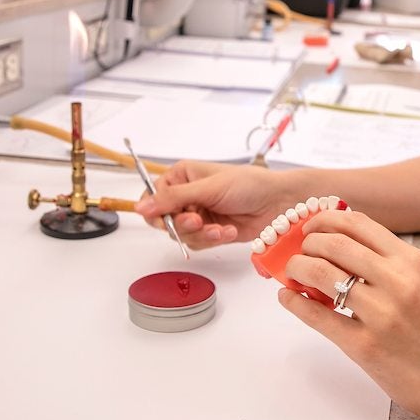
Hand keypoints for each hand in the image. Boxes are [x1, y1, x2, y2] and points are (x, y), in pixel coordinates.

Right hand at [133, 160, 286, 249]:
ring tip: (220, 228)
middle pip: (164, 220)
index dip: (157, 210)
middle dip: (182, 224)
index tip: (167, 218)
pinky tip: (228, 231)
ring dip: (201, 234)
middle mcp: (187, 195)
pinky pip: (198, 243)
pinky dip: (212, 239)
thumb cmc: (249, 184)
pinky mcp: (210, 231)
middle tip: (198, 221)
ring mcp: (198, 214)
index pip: (153, 196)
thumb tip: (141, 207)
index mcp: (182, 176)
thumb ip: (173, 199)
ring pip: (181, 235)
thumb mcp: (209, 188)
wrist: (279, 203)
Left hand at [279, 209, 419, 419]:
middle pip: (335, 243)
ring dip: (297, 268)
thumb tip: (343, 251)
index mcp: (412, 262)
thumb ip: (389, 266)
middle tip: (300, 252)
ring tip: (293, 273)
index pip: (359, 224)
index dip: (326, 220)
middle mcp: (397, 281)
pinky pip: (318, 316)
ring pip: (321, 273)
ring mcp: (380, 314)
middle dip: (308, 244)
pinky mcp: (364, 346)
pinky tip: (289, 298)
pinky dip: (296, 303)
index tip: (312, 227)